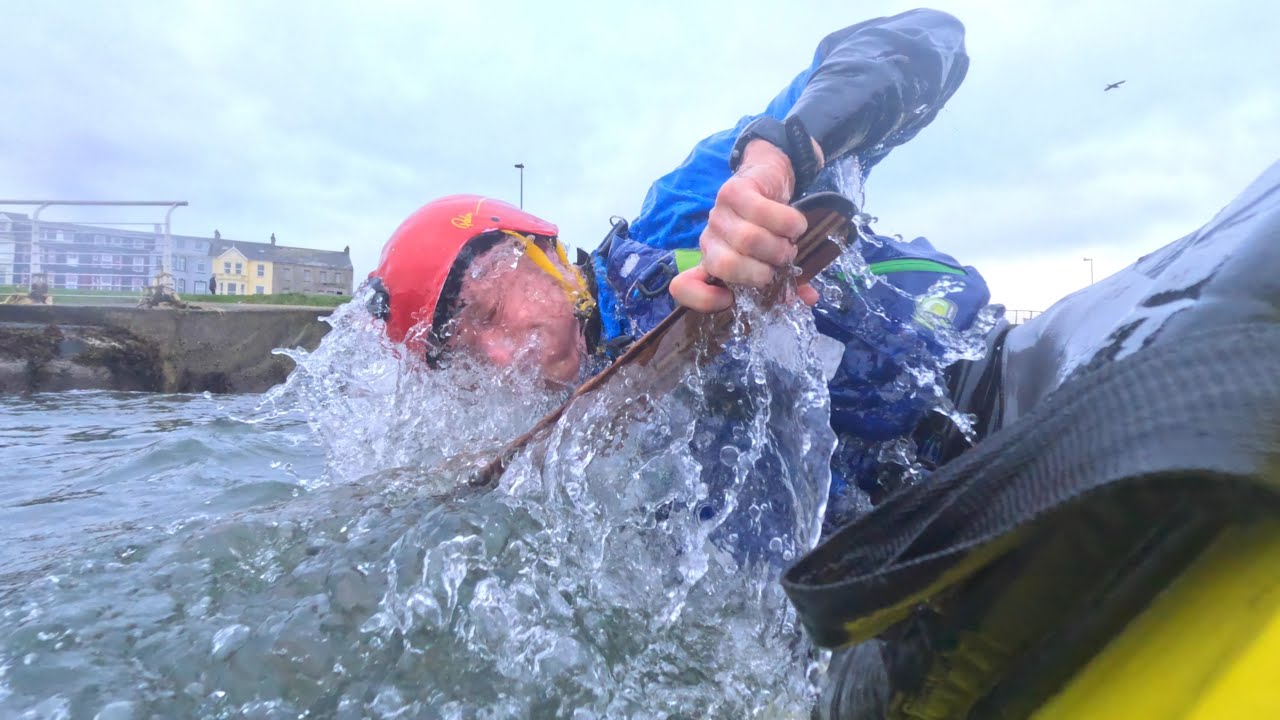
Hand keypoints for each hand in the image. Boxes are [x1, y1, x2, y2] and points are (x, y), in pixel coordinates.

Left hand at [669, 139, 820, 311]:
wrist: (768, 180)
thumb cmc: (769, 228)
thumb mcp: (771, 260)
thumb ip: (785, 282)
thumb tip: (808, 299)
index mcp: (712, 262)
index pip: (684, 287)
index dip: (705, 300)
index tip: (731, 300)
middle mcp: (708, 240)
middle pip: (728, 266)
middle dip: (763, 271)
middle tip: (781, 263)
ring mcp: (718, 214)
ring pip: (749, 240)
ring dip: (779, 247)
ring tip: (790, 244)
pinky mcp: (734, 191)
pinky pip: (765, 213)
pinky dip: (789, 224)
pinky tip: (796, 226)